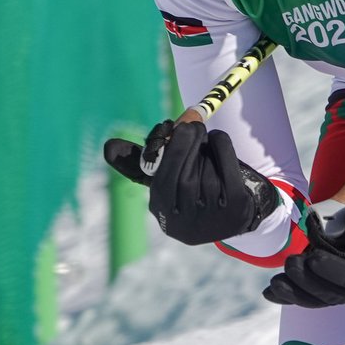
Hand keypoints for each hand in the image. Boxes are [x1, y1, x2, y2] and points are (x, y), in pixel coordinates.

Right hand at [103, 120, 279, 244]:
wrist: (234, 212)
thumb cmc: (194, 187)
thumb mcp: (169, 177)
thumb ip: (144, 160)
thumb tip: (107, 146)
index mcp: (163, 210)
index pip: (163, 182)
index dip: (171, 152)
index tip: (177, 127)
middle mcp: (186, 221)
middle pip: (186, 179)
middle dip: (189, 144)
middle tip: (194, 123)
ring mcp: (213, 218)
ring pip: (208, 174)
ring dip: (206, 148)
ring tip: (205, 138)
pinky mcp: (236, 209)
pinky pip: (229, 171)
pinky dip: (223, 148)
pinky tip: (218, 139)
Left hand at [262, 187, 344, 307]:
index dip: (333, 270)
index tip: (314, 258)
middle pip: (331, 293)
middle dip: (307, 281)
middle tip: (290, 264)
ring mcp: (337, 289)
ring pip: (315, 299)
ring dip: (294, 293)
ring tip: (276, 283)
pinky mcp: (322, 287)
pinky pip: (305, 296)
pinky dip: (287, 296)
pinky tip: (270, 293)